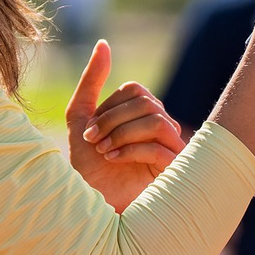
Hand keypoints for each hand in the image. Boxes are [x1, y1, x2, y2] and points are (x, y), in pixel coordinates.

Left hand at [67, 41, 185, 213]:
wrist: (89, 211)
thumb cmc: (87, 171)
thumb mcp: (80, 120)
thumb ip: (91, 82)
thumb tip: (103, 43)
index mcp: (141, 116)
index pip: (135, 91)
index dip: (109, 108)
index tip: (88, 133)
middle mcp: (160, 130)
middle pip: (146, 102)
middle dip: (112, 120)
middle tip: (93, 142)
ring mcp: (170, 149)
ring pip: (155, 120)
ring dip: (121, 134)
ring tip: (104, 153)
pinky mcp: (174, 170)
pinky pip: (160, 146)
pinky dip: (131, 151)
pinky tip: (115, 162)